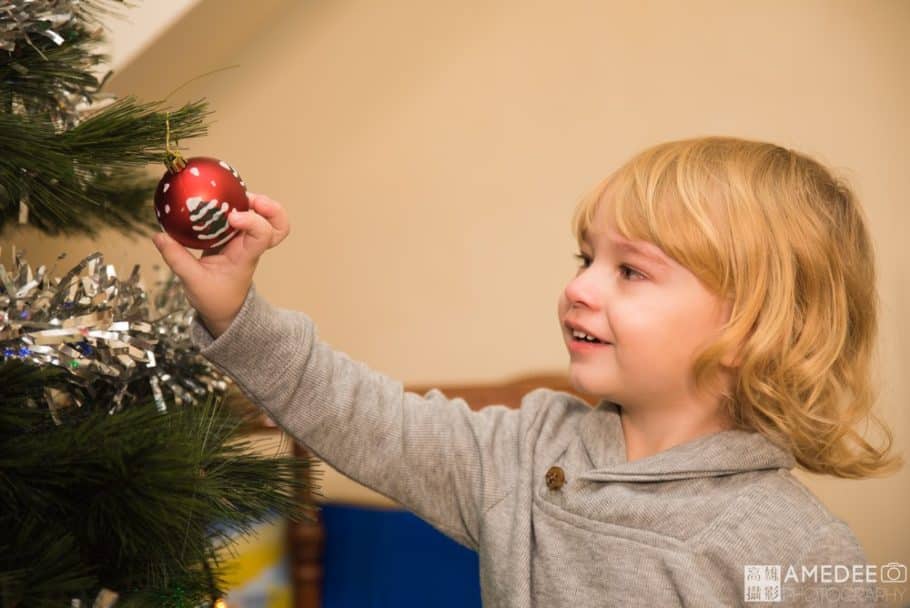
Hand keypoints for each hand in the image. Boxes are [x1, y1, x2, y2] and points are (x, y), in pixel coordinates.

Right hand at [152, 192, 289, 337]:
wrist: (224, 309)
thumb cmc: (215, 298)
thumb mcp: (193, 282)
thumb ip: (176, 259)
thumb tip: (159, 236)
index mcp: (246, 257)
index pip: (263, 236)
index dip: (254, 221)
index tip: (232, 217)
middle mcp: (251, 246)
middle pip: (278, 226)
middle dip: (271, 209)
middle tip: (249, 199)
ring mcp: (246, 240)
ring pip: (265, 217)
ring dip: (254, 202)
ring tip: (232, 194)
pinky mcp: (236, 236)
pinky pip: (244, 216)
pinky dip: (236, 204)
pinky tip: (218, 198)